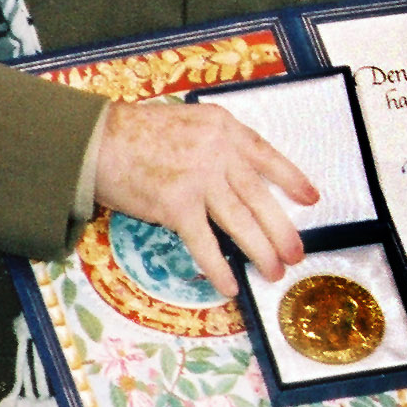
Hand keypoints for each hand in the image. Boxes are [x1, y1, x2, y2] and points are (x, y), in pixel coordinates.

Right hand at [92, 97, 316, 300]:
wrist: (95, 140)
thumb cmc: (136, 132)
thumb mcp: (188, 122)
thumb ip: (216, 144)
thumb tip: (238, 179)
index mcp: (224, 129)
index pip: (268, 156)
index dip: (291, 180)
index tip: (311, 199)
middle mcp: (218, 152)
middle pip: (259, 197)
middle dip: (281, 229)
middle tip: (297, 253)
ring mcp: (199, 179)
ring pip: (240, 222)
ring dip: (260, 251)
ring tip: (274, 271)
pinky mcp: (176, 205)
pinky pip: (204, 243)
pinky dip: (219, 267)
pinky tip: (231, 284)